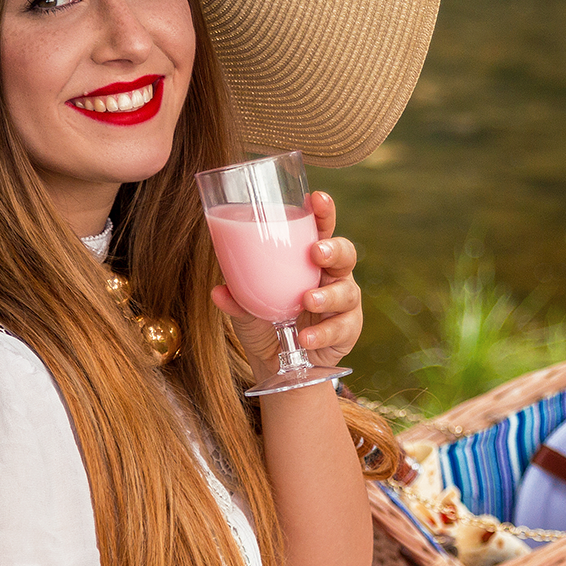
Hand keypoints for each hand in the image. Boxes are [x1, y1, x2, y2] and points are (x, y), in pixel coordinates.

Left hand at [211, 190, 362, 379]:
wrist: (278, 367)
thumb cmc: (265, 325)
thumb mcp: (246, 311)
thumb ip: (236, 299)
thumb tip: (218, 291)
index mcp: (308, 261)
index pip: (321, 229)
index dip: (323, 212)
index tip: (316, 198)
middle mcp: (331, 277)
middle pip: (345, 253)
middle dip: (334, 249)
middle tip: (315, 252)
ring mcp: (343, 304)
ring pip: (347, 291)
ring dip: (327, 295)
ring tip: (306, 301)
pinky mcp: (347, 331)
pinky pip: (341, 328)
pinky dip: (322, 333)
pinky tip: (304, 337)